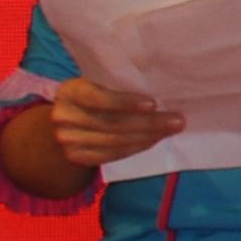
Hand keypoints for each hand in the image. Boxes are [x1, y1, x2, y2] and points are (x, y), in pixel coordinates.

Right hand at [44, 75, 184, 171]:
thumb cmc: (94, 96)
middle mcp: (64, 116)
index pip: (97, 97)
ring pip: (115, 141)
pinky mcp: (77, 156)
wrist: (67, 122)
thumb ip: (118, 85)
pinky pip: (112, 155)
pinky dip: (136, 147)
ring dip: (148, 137)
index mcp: (70, 91)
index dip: (125, 102)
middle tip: (177, 120)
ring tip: (170, 130)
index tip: (153, 103)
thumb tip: (162, 90)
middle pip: (112, 123)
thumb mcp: (97, 84)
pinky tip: (153, 140)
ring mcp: (67, 139)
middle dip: (149, 123)